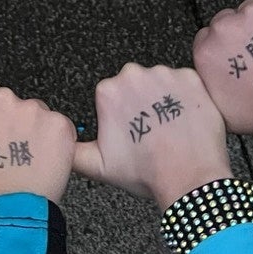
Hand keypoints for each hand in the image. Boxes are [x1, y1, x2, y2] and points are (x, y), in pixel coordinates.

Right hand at [73, 64, 228, 208]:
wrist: (188, 179)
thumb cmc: (146, 172)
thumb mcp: (97, 166)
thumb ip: (72, 150)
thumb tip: (61, 140)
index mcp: (109, 91)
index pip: (112, 93)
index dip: (121, 114)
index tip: (130, 129)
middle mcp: (134, 76)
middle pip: (135, 83)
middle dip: (141, 101)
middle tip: (149, 130)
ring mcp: (165, 74)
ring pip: (161, 81)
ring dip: (164, 98)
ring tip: (169, 127)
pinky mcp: (191, 78)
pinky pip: (186, 82)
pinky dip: (187, 98)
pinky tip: (186, 120)